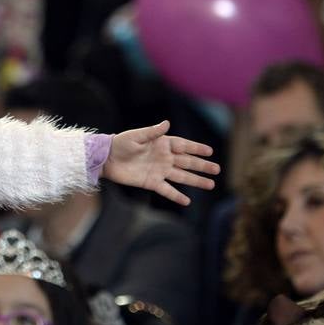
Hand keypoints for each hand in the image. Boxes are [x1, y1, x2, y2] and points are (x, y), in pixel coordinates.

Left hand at [102, 120, 219, 205]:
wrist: (107, 159)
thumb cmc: (120, 143)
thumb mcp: (136, 136)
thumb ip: (153, 132)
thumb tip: (167, 123)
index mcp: (162, 144)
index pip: (184, 145)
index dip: (197, 148)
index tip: (210, 151)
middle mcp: (164, 158)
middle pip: (187, 162)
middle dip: (202, 166)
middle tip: (217, 170)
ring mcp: (159, 171)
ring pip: (181, 177)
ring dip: (196, 181)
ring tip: (210, 185)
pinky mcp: (151, 182)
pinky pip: (167, 190)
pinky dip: (176, 196)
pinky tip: (187, 201)